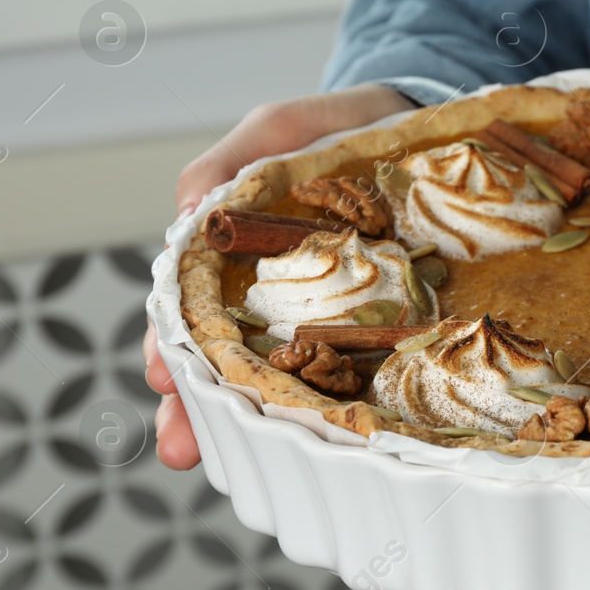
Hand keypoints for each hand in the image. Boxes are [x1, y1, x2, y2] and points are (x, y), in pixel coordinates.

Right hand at [144, 85, 415, 469]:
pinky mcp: (384, 322)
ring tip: (228, 461)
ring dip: (253, 420)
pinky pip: (355, 368)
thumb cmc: (343, 128)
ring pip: (283, 375)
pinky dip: (334, 404)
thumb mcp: (282, 130)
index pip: (189, 309)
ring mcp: (330, 314)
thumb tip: (189, 210)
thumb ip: (236, 159)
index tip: (162, 378)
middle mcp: (276, 295)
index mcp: (240, 256)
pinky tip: (330, 442)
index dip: (170, 345)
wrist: (428, 128)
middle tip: (182, 448)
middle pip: (224, 358)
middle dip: (197, 406)